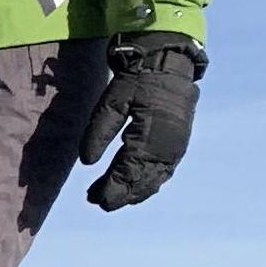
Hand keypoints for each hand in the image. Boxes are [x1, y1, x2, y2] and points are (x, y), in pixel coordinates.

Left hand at [80, 36, 202, 209]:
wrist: (169, 64)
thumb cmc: (137, 80)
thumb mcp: (112, 101)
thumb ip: (99, 131)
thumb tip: (87, 163)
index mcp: (149, 136)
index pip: (128, 172)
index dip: (112, 188)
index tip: (96, 199)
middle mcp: (167, 147)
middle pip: (142, 180)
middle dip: (120, 194)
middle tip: (97, 202)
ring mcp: (176, 147)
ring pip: (155, 179)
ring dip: (134, 192)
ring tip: (110, 198)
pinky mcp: (179, 143)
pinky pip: (164, 171)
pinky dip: (149, 183)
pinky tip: (134, 188)